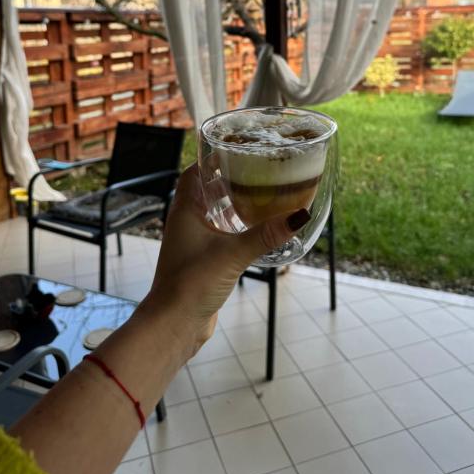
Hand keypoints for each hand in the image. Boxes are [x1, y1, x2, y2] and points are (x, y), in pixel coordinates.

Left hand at [146, 163, 309, 356]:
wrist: (174, 325)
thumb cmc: (190, 284)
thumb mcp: (233, 253)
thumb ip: (266, 234)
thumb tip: (300, 215)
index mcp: (185, 210)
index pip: (195, 172)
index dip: (212, 158)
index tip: (236, 149)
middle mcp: (187, 221)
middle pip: (207, 190)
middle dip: (230, 179)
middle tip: (257, 169)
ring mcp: (194, 241)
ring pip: (215, 213)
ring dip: (235, 203)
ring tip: (262, 193)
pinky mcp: (204, 260)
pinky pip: (222, 234)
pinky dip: (237, 227)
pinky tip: (257, 229)